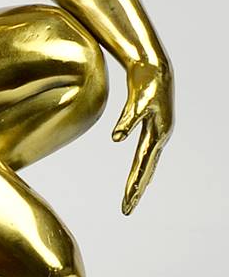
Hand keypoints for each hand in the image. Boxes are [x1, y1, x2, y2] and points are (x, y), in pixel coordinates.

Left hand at [112, 59, 173, 214]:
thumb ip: (127, 120)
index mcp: (159, 134)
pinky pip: (147, 153)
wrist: (154, 67)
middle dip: (137, 189)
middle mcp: (161, 136)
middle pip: (147, 168)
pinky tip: (139, 172)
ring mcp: (158, 132)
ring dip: (140, 180)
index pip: (143, 165)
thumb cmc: (146, 83)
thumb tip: (115, 138)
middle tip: (127, 209)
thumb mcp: (137, 101)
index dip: (135, 184)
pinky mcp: (152, 126)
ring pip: (148, 162)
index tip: (127, 202)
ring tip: (132, 197)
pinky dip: (142, 165)